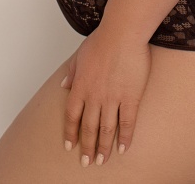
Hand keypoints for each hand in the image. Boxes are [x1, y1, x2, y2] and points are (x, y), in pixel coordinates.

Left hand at [59, 24, 151, 166]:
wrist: (122, 33)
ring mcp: (112, 99)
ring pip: (106, 129)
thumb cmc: (102, 40)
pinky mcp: (130, 97)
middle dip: (87, 147)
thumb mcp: (80, 55)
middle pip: (88, 128)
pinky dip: (125, 137)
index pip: (72, 116)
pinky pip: (127, 122)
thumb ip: (72, 72)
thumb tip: (64, 85)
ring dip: (103, 147)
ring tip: (102, 160)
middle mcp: (94, 96)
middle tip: (87, 162)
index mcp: (80, 86)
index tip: (70, 146)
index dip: (70, 133)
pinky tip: (123, 147)